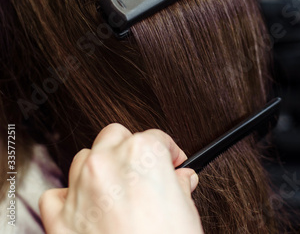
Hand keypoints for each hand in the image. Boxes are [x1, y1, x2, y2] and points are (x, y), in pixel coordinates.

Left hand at [39, 124, 202, 233]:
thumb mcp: (187, 213)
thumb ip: (179, 186)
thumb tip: (180, 179)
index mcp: (142, 154)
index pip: (156, 138)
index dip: (167, 153)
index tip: (171, 165)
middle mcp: (107, 163)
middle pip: (114, 137)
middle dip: (128, 150)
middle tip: (142, 174)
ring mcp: (80, 188)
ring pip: (84, 159)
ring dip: (98, 170)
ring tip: (115, 193)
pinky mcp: (60, 219)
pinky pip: (55, 195)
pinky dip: (67, 199)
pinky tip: (84, 209)